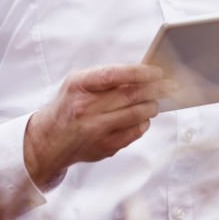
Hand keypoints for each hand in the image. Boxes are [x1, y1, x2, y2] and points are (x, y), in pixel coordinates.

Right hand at [23, 64, 171, 187]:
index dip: (138, 72)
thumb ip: (106, 77)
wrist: (48, 140)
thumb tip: (143, 74)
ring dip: (151, 106)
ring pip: (135, 115)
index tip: (156, 72)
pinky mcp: (103, 147)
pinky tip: (142, 118)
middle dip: (155, 89)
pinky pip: (134, 133)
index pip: (113, 75)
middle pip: (130, 95)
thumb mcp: (78, 83)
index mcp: (79, 86)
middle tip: (170, 86)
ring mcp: (95, 130)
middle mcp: (85, 108)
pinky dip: (143, 124)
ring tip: (155, 102)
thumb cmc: (69, 105)